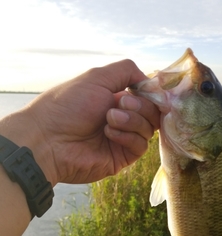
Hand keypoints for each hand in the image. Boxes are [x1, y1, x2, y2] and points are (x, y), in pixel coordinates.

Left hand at [1, 59, 159, 185]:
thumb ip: (126, 71)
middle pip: (152, 113)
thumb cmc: (68, 106)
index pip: (147, 96)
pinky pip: (140, 146)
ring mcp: (122, 139)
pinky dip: (128, 137)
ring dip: (131, 120)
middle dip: (139, 106)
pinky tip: (108, 133)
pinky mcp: (122, 158)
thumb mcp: (97, 77)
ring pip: (148, 129)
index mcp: (115, 99)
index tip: (145, 90)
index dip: (151, 94)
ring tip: (109, 119)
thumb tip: (149, 80)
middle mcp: (121, 119)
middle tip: (118, 104)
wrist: (50, 139)